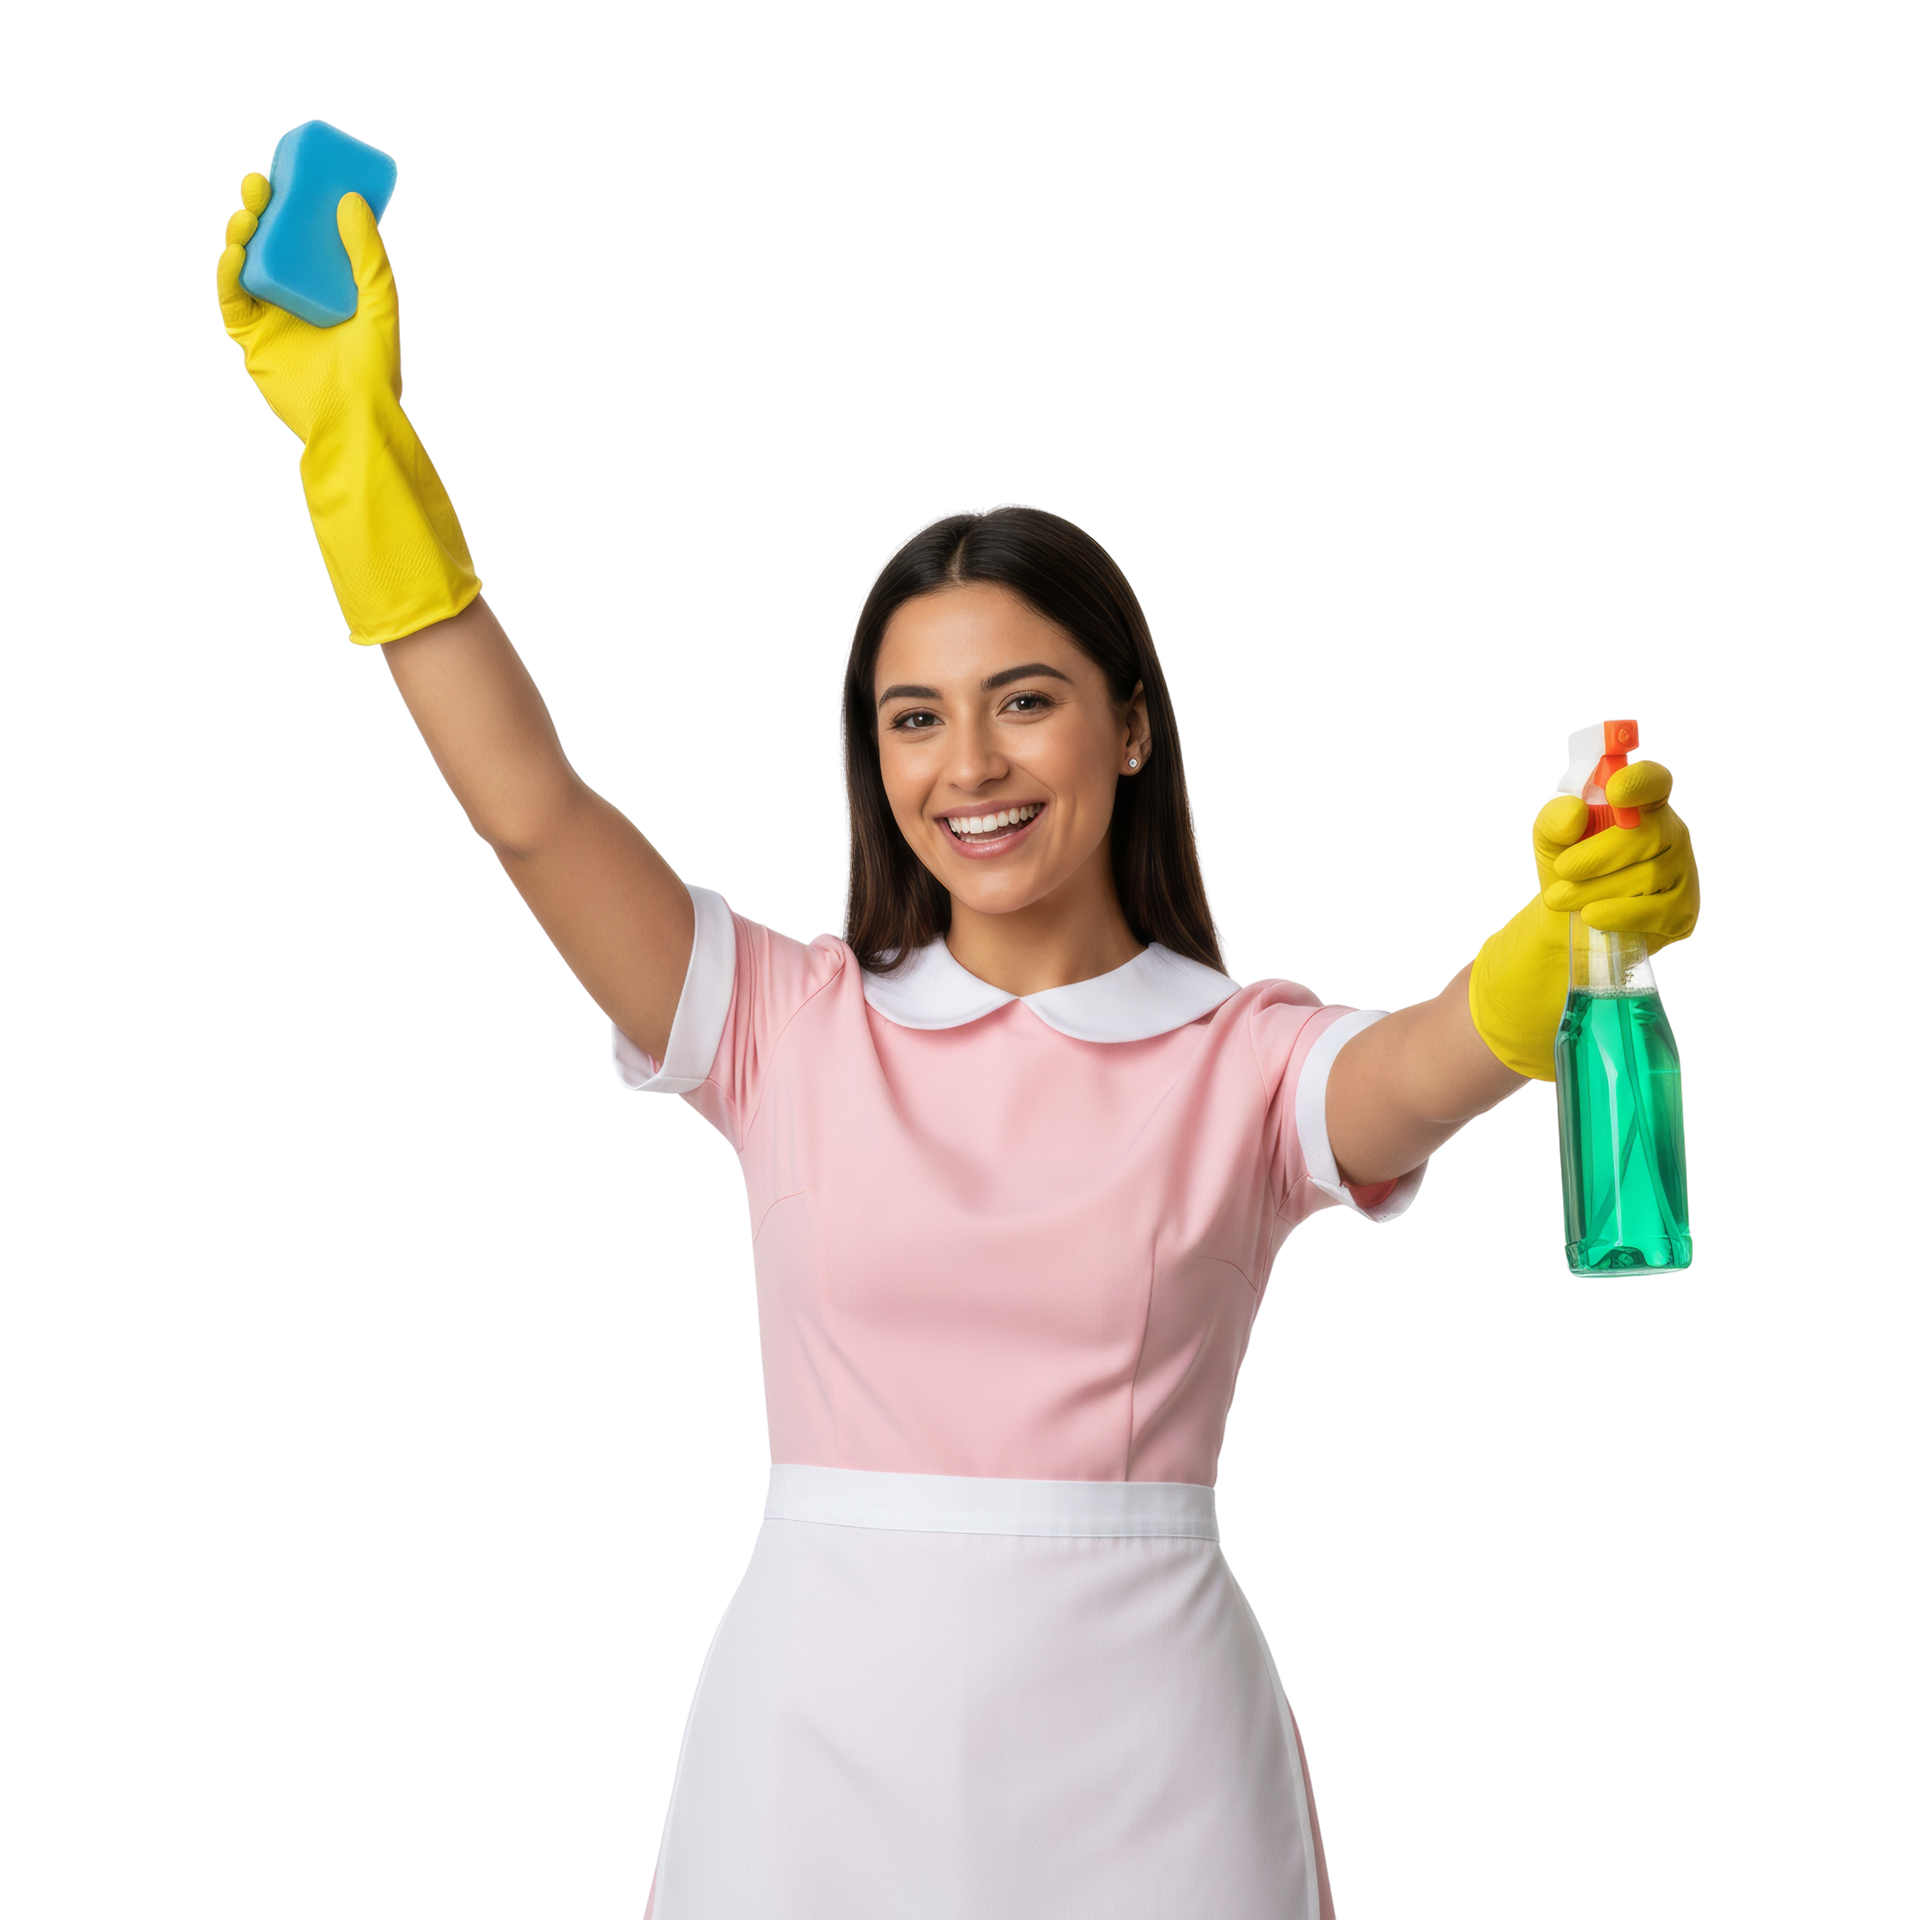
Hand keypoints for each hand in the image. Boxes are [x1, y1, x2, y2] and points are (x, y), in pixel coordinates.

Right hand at [210, 165, 479, 646]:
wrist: (355, 421)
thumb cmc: (375, 370)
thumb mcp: (380, 303)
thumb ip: (369, 255)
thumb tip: (350, 199)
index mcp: (325, 285)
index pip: (300, 233)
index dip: (288, 201)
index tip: (287, 171)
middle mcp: (294, 296)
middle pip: (266, 241)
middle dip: (256, 207)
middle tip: (259, 181)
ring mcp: (270, 316)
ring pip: (242, 263)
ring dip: (238, 232)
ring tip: (247, 211)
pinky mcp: (251, 339)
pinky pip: (230, 299)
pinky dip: (227, 272)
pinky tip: (233, 251)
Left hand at [1540, 759, 1700, 957]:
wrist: (1565, 920)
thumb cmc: (1566, 867)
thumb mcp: (1549, 839)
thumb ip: (1554, 820)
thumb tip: (1575, 814)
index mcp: (1643, 805)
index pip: (1655, 781)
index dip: (1640, 783)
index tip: (1613, 792)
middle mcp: (1671, 833)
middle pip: (1650, 834)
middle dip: (1599, 854)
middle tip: (1563, 868)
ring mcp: (1682, 873)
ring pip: (1648, 875)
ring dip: (1595, 888)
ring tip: (1560, 897)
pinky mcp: (1681, 911)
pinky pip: (1655, 911)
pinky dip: (1616, 913)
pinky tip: (1589, 915)